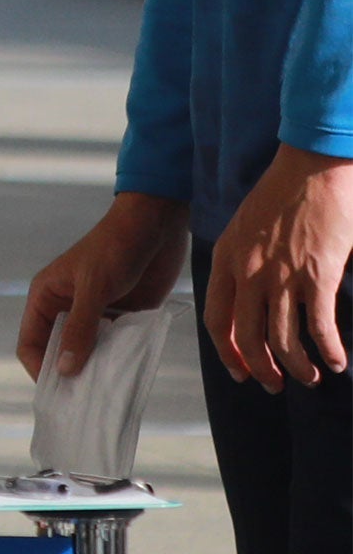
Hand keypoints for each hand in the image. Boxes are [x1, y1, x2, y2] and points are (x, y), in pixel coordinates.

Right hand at [17, 191, 189, 377]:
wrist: (155, 227)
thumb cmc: (114, 249)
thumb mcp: (93, 287)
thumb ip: (81, 328)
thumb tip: (65, 370)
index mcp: (47, 298)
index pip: (31, 343)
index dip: (40, 368)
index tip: (60, 392)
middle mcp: (67, 310)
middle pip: (59, 353)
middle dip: (69, 375)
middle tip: (85, 402)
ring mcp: (96, 316)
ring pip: (89, 353)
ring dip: (98, 370)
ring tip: (108, 394)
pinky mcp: (124, 319)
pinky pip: (117, 348)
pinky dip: (121, 362)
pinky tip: (130, 376)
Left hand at [211, 153, 352, 388]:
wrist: (313, 167)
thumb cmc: (283, 194)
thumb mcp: (244, 228)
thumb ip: (242, 262)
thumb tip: (251, 295)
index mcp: (226, 259)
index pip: (216, 319)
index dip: (227, 352)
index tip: (239, 371)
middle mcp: (248, 272)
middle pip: (247, 336)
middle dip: (261, 368)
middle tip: (275, 386)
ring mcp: (282, 276)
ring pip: (283, 339)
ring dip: (297, 366)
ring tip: (310, 378)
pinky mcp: (318, 275)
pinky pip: (319, 327)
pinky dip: (329, 349)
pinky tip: (338, 361)